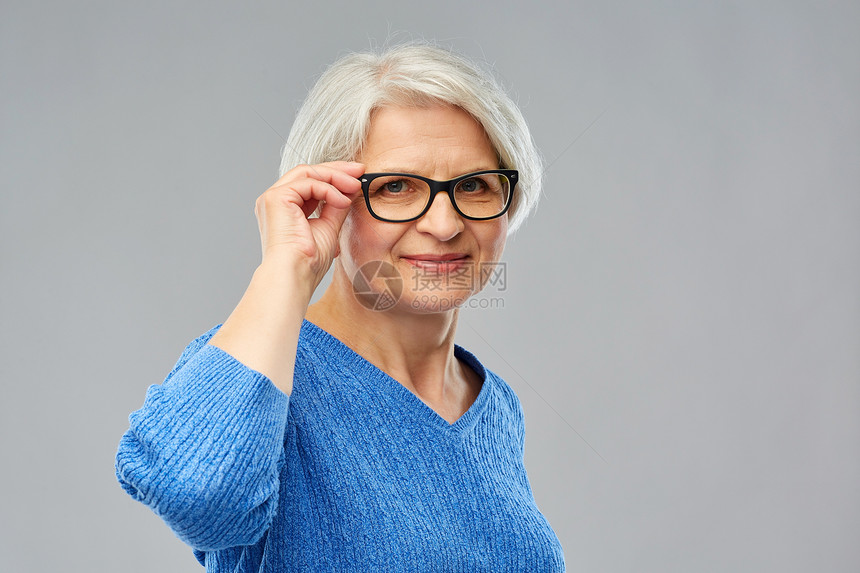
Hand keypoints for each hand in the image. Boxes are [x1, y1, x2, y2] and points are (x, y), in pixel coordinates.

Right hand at [254, 161, 363, 287]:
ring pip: (307, 173)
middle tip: (360, 170)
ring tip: (356, 185)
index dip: (334, 177)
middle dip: (336, 170)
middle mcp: (276, 200)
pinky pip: (308, 183)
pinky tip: (343, 201)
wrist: (295, 275)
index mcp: (285, 208)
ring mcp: (273, 198)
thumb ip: (336, 207)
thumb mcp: (329, 227)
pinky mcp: (276, 198)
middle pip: (308, 173)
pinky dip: (328, 189)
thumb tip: (350, 189)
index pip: (310, 182)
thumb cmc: (308, 262)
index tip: (357, 177)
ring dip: (335, 177)